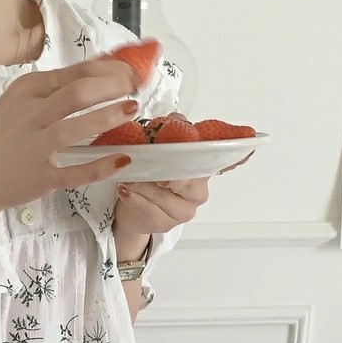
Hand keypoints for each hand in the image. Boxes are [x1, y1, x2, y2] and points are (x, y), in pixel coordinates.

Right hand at [0, 55, 142, 219]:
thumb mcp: (18, 103)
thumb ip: (54, 88)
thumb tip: (99, 69)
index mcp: (26, 91)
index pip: (76, 72)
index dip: (110, 69)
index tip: (131, 70)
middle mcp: (30, 115)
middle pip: (80, 92)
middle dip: (115, 87)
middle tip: (136, 88)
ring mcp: (34, 147)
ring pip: (78, 126)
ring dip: (110, 116)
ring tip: (132, 110)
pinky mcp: (40, 177)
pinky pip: (76, 171)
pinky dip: (102, 166)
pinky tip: (123, 159)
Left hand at [113, 112, 255, 244]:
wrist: (136, 206)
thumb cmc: (153, 175)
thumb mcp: (162, 147)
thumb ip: (173, 130)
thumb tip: (175, 119)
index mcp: (204, 168)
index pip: (216, 159)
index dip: (200, 154)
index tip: (186, 147)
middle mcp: (198, 191)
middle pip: (186, 180)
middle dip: (165, 171)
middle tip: (147, 162)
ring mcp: (184, 211)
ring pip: (165, 196)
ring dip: (143, 185)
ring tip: (128, 176)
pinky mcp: (165, 223)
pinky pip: (149, 211)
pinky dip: (135, 199)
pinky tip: (125, 191)